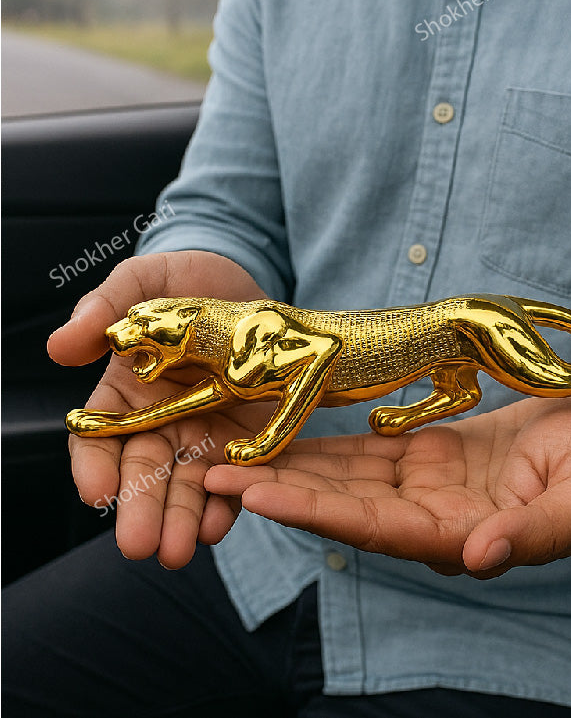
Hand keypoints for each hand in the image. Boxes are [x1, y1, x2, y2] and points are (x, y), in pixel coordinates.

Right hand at [48, 250, 271, 568]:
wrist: (249, 283)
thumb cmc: (186, 280)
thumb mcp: (145, 281)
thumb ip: (107, 308)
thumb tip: (59, 346)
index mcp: (125, 391)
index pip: (99, 437)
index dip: (95, 465)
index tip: (96, 492)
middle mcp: (161, 420)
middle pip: (144, 472)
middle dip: (140, 510)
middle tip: (139, 546)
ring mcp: (204, 432)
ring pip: (186, 484)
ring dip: (182, 520)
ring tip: (179, 552)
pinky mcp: (246, 437)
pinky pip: (235, 475)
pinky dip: (229, 501)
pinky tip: (222, 526)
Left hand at [204, 397, 570, 577]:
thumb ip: (535, 534)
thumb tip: (480, 559)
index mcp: (462, 537)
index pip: (379, 531)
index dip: (320, 515)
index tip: (262, 497)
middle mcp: (429, 518)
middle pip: (343, 508)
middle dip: (281, 493)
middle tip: (215, 475)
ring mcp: (420, 485)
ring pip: (343, 479)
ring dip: (290, 469)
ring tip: (231, 455)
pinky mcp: (419, 454)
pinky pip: (361, 450)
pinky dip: (320, 445)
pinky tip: (281, 434)